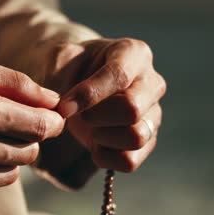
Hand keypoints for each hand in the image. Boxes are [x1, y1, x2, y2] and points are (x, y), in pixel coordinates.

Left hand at [45, 38, 165, 172]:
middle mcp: (151, 83)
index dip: (89, 95)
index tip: (64, 107)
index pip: (119, 75)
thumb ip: (59, 69)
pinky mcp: (148, 141)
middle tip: (79, 114)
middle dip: (96, 117)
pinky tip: (94, 144)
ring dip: (102, 137)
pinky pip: (130, 161)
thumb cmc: (72, 67)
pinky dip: (106, 158)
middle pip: (132, 109)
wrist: (79, 86)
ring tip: (89, 127)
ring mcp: (154, 114)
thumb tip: (65, 106)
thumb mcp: (61, 57)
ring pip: (136, 137)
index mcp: (134, 54)